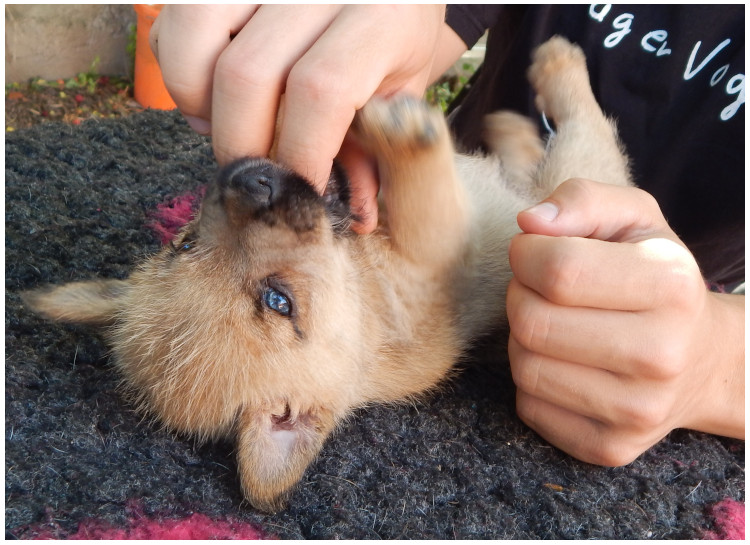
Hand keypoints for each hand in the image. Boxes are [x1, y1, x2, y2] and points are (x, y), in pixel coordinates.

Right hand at [150, 4, 454, 232]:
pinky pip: (177, 19)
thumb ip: (376, 151)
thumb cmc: (394, 40)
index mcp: (380, 15)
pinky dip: (179, 68)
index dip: (301, 153)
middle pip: (246, 72)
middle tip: (256, 172)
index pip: (321, 90)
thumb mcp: (401, 93)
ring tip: (224, 126)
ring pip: (196, 37)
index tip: (300, 190)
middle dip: (242, 143)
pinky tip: (211, 91)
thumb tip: (354, 219)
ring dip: (197, 102)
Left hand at [507, 179, 744, 465]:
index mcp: (670, 287)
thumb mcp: (634, 220)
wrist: (703, 360)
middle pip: (531, 322)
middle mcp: (661, 355)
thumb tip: (530, 222)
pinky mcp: (611, 447)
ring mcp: (637, 411)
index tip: (535, 252)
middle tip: (542, 290)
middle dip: (520, 295)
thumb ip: (582, 200)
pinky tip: (564, 363)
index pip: (557, 270)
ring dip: (524, 338)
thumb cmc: (657, 279)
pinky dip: (533, 380)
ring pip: (524, 367)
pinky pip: (529, 406)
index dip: (526, 254)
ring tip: (556, 324)